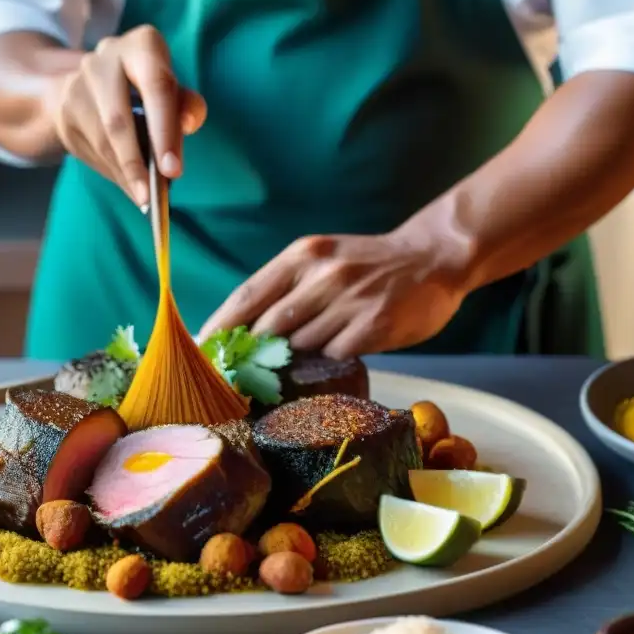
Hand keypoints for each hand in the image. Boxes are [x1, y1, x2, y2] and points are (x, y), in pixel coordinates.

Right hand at [52, 25, 206, 205]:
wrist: (96, 84)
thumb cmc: (148, 90)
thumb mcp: (173, 91)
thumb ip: (187, 106)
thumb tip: (188, 124)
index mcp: (142, 46)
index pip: (156, 88)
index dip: (165, 132)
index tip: (172, 171)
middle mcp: (106, 58)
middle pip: (118, 119)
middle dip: (136, 163)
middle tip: (151, 196)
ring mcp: (79, 83)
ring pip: (101, 140)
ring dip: (123, 174)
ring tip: (142, 197)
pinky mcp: (64, 109)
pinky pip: (89, 149)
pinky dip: (112, 172)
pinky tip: (127, 184)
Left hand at [198, 233, 469, 358]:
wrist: (435, 256)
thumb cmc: (369, 264)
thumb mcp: (323, 260)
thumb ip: (287, 288)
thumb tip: (244, 332)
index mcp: (303, 255)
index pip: (247, 295)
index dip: (219, 327)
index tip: (199, 351)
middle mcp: (322, 274)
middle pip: (267, 327)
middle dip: (248, 355)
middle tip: (234, 377)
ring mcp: (349, 300)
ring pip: (301, 346)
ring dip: (293, 361)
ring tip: (292, 369)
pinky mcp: (374, 325)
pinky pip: (335, 355)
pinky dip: (329, 362)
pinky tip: (336, 357)